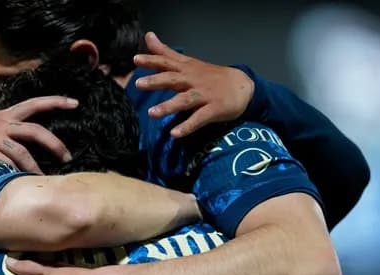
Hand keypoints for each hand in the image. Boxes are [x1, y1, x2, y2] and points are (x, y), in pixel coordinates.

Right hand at [0, 96, 77, 173]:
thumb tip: (12, 145)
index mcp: (0, 116)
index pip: (33, 104)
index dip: (55, 102)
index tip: (75, 103)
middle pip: (35, 131)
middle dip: (55, 143)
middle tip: (67, 157)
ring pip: (22, 154)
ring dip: (35, 169)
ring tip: (44, 179)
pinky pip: (3, 167)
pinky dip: (13, 176)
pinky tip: (18, 185)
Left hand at [133, 32, 254, 137]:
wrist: (243, 86)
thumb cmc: (211, 76)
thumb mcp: (188, 62)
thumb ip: (166, 53)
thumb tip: (148, 37)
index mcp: (186, 69)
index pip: (167, 62)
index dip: (152, 60)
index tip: (136, 59)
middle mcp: (193, 81)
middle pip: (173, 79)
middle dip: (156, 81)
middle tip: (138, 84)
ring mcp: (204, 95)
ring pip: (184, 100)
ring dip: (168, 106)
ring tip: (151, 113)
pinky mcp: (213, 110)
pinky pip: (199, 119)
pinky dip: (187, 126)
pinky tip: (175, 133)